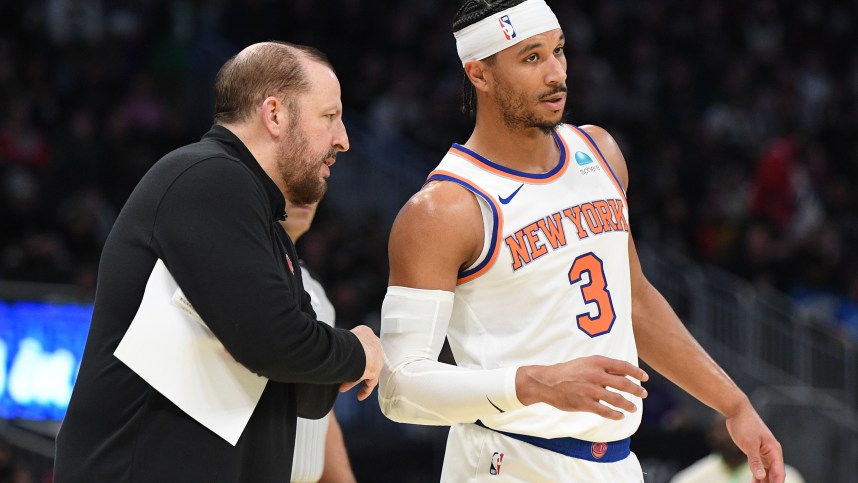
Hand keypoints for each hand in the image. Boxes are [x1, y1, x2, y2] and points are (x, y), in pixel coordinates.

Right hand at [339, 325, 382, 400]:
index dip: (351, 354)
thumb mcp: (341, 337)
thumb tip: (326, 349)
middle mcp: (374, 343)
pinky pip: (371, 381)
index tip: (343, 360)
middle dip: (352, 367)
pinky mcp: (376, 369)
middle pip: (363, 357)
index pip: (360, 343)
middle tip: (341, 374)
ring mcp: (377, 356)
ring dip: (353, 378)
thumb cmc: (342, 341)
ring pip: (365, 369)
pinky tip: (360, 396)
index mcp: (365, 332)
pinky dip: (365, 389)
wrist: (352, 349)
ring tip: (342, 387)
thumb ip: (340, 343)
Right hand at [516, 355, 648, 419]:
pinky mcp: (584, 403)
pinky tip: (620, 416)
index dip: (636, 372)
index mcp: (596, 362)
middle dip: (636, 390)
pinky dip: (615, 414)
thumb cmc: (568, 372)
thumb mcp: (586, 363)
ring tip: (633, 408)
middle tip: (644, 394)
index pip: (623, 366)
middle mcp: (595, 374)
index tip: (645, 378)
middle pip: (623, 383)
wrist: (547, 382)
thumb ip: (604, 368)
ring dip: (628, 405)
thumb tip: (625, 375)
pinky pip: (605, 411)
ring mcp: (590, 390)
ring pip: (616, 399)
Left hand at [724, 403, 784, 482]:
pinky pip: (759, 469)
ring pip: (766, 473)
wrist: (737, 411)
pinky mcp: (755, 453)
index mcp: (774, 451)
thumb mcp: (749, 443)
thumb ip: (754, 460)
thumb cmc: (745, 424)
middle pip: (774, 475)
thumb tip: (760, 476)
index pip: (779, 472)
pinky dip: (756, 477)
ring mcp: (764, 454)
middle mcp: (772, 454)